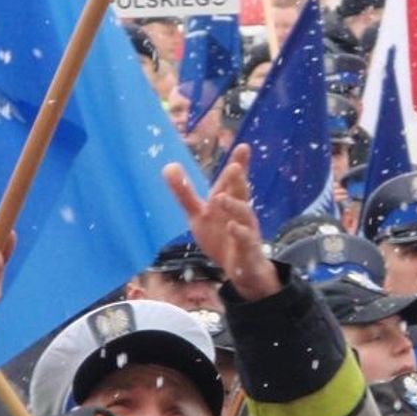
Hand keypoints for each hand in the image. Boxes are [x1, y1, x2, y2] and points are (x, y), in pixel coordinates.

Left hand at [164, 144, 279, 301]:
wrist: (241, 268)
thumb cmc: (221, 236)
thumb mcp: (199, 214)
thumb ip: (185, 193)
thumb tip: (168, 166)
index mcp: (228, 201)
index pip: (233, 180)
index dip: (239, 164)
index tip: (243, 147)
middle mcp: (240, 212)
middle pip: (241, 192)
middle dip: (238, 180)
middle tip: (234, 167)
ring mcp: (246, 229)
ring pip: (244, 214)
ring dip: (234, 206)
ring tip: (221, 198)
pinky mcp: (247, 249)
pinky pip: (246, 239)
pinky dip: (240, 233)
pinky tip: (232, 227)